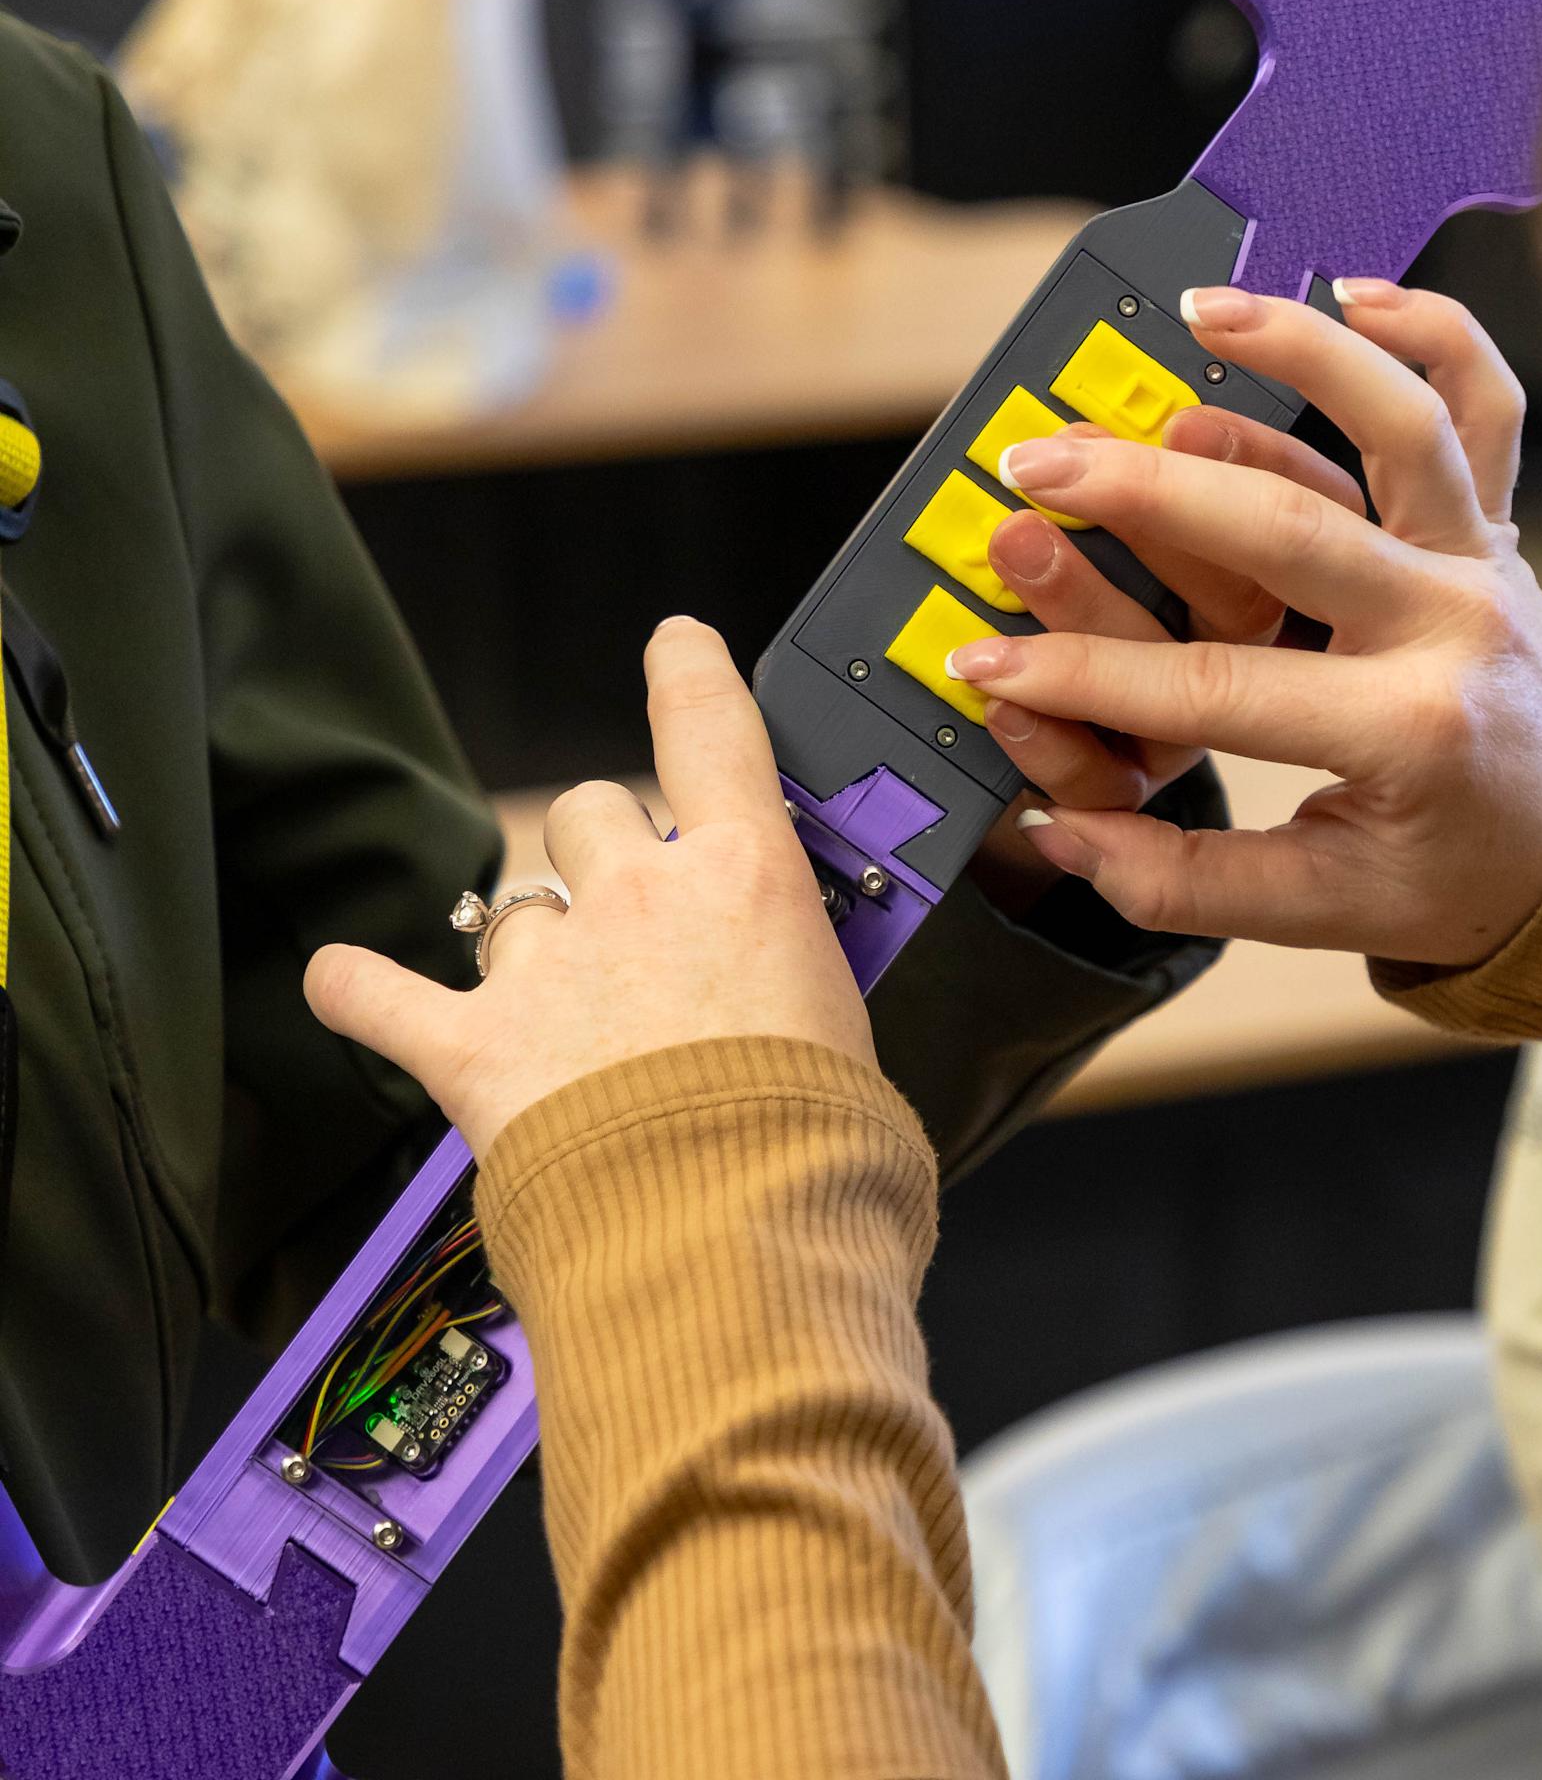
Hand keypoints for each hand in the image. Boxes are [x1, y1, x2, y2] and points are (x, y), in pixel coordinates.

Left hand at [307, 619, 871, 1158]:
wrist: (736, 1239)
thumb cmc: (818, 1145)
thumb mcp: (852, 1023)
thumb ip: (804, 976)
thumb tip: (790, 995)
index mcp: (746, 876)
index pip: (710, 727)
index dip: (688, 670)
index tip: (674, 644)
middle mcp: (641, 897)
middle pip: (592, 810)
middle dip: (604, 848)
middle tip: (633, 914)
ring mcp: (551, 971)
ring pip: (515, 907)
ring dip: (532, 940)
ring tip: (558, 1009)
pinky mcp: (475, 1051)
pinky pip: (384, 998)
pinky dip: (362, 991)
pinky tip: (346, 983)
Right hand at [947, 281, 1541, 965]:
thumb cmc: (1465, 870)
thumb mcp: (1334, 908)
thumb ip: (1194, 880)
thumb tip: (1065, 832)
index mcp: (1405, 730)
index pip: (1216, 690)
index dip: (1086, 677)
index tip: (991, 661)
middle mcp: (1450, 624)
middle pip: (1285, 527)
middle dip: (1143, 493)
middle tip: (1037, 468)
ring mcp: (1480, 557)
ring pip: (1402, 423)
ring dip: (1300, 351)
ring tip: (1194, 315)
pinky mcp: (1495, 520)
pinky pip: (1486, 403)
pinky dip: (1435, 330)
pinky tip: (1355, 290)